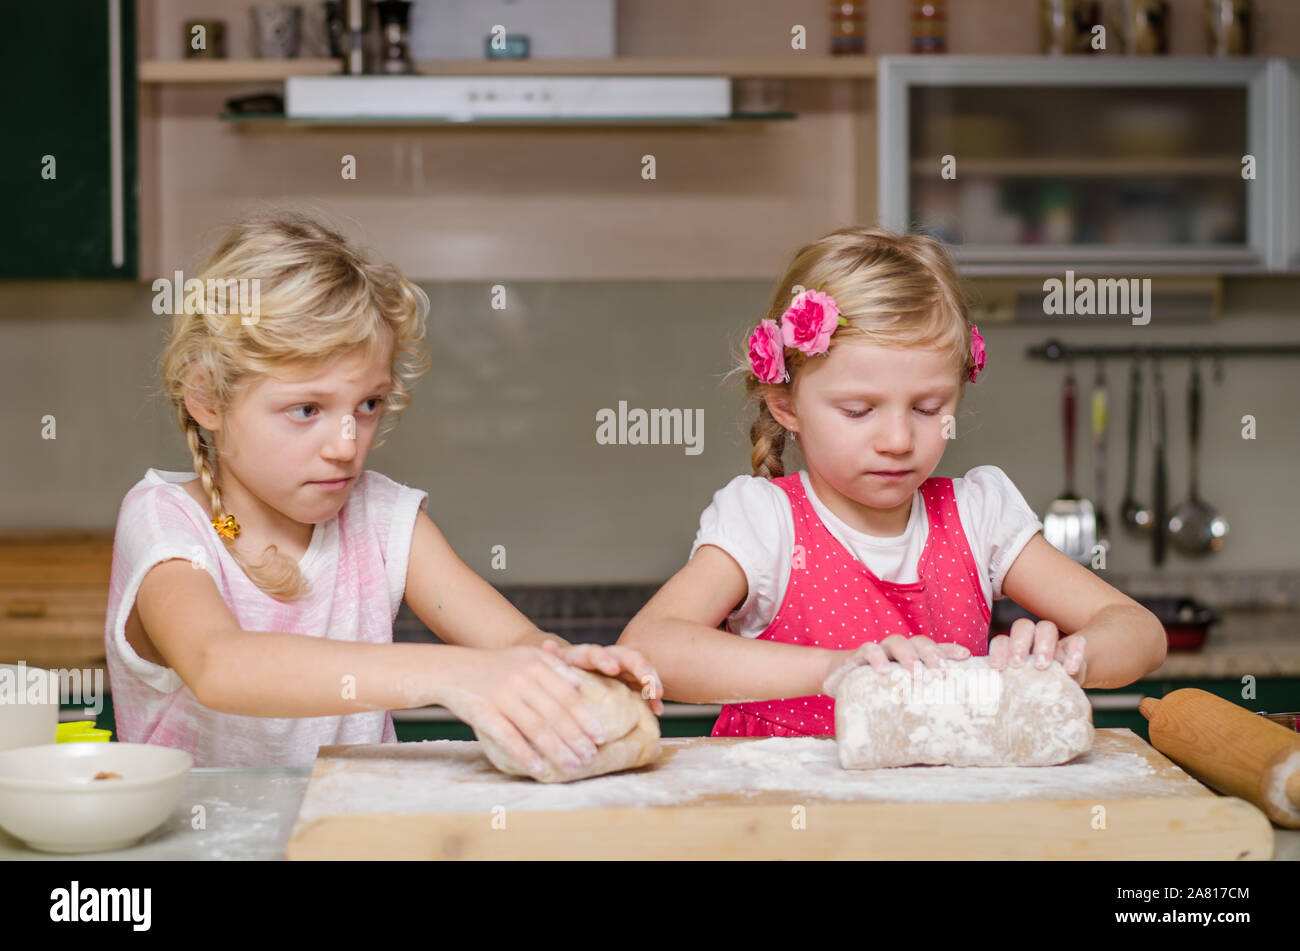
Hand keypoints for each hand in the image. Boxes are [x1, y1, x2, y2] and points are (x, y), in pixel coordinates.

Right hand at [436, 645, 609, 777]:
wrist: (453, 669)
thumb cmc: (496, 666)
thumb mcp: (525, 656)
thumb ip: (553, 666)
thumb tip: (579, 684)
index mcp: (535, 665)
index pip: (568, 695)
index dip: (586, 717)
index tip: (600, 736)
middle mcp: (521, 679)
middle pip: (555, 714)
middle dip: (576, 738)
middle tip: (591, 757)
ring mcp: (502, 696)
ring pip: (536, 728)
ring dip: (557, 750)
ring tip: (572, 766)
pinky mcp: (484, 712)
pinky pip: (508, 737)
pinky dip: (525, 754)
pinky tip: (539, 769)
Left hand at [539, 639, 664, 714]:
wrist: (568, 670)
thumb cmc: (558, 669)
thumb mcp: (553, 664)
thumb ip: (552, 657)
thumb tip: (547, 645)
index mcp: (587, 655)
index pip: (597, 653)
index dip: (604, 659)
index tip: (612, 669)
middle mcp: (608, 659)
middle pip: (628, 657)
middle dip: (640, 668)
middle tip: (649, 682)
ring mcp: (621, 671)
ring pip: (642, 670)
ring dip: (652, 681)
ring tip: (657, 696)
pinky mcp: (629, 684)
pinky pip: (645, 689)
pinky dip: (652, 698)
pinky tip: (657, 710)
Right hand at [822, 634, 970, 696]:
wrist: (835, 676)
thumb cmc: (872, 689)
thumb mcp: (895, 693)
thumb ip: (913, 701)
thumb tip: (941, 731)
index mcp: (911, 656)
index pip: (935, 648)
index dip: (950, 650)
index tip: (966, 657)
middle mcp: (898, 650)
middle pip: (920, 642)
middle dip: (933, 655)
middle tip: (941, 674)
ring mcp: (879, 650)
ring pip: (897, 641)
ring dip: (909, 656)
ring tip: (916, 673)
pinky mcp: (858, 655)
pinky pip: (868, 649)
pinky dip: (876, 658)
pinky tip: (883, 671)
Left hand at [988, 618, 1086, 684]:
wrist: (1063, 691)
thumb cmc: (1032, 691)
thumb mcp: (1017, 689)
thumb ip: (1005, 688)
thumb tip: (983, 702)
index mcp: (1013, 648)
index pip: (1002, 640)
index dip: (997, 650)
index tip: (997, 668)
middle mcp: (1032, 640)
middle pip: (1023, 626)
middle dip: (1018, 643)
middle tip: (1017, 664)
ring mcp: (1054, 642)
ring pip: (1047, 627)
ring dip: (1043, 643)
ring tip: (1041, 665)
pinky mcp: (1073, 648)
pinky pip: (1077, 640)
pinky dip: (1074, 652)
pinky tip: (1069, 669)